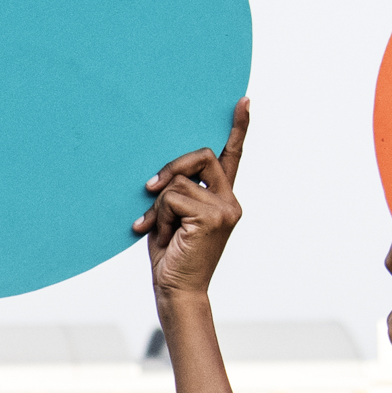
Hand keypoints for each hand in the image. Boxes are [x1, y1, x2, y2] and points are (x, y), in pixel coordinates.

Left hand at [136, 101, 249, 304]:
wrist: (176, 291)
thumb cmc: (171, 257)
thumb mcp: (172, 217)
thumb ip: (177, 192)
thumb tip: (162, 175)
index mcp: (222, 199)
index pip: (232, 157)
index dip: (238, 128)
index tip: (242, 101)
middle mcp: (230, 201)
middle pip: (202, 156)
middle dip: (173, 166)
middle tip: (149, 187)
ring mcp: (225, 209)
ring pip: (180, 181)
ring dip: (160, 205)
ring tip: (158, 229)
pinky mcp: (213, 217)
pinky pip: (173, 197)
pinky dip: (159, 216)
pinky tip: (163, 237)